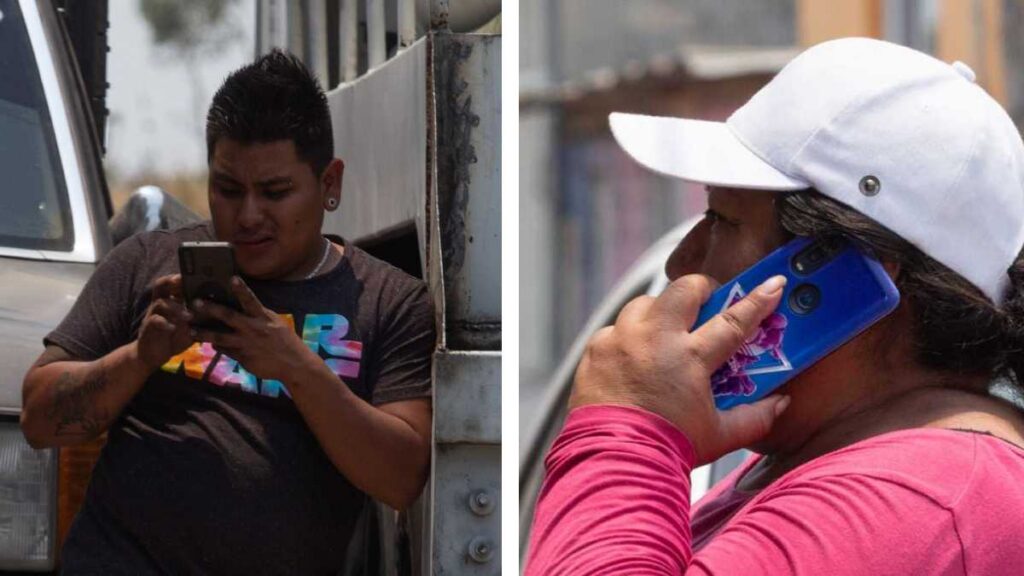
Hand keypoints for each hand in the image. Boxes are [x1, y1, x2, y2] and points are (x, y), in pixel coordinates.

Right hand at [136, 274, 193, 370]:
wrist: (153, 355)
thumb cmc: (175, 337)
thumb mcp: (191, 326)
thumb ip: (202, 317)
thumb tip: (222, 308)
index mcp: (172, 300)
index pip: (175, 282)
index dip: (184, 276)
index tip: (200, 274)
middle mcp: (161, 303)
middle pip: (162, 284)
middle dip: (174, 281)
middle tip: (186, 282)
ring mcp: (153, 314)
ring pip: (160, 302)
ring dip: (176, 307)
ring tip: (189, 315)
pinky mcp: (148, 327)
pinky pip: (155, 321)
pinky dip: (165, 323)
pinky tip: (173, 328)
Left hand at [189, 277, 314, 380]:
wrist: (294, 364)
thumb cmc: (286, 341)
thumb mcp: (275, 324)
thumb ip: (258, 316)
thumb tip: (241, 309)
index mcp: (263, 317)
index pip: (250, 299)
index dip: (241, 288)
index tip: (231, 278)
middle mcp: (253, 328)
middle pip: (228, 316)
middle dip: (211, 309)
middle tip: (195, 302)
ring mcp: (246, 344)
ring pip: (220, 337)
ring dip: (204, 333)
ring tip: (191, 330)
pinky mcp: (242, 358)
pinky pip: (225, 350)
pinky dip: (216, 346)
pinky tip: (208, 343)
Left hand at [569, 274, 791, 464]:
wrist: (616, 462)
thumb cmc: (668, 449)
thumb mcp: (720, 436)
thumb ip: (755, 417)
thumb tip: (780, 403)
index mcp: (690, 357)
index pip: (733, 320)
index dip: (757, 300)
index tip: (772, 285)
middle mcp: (655, 339)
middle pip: (684, 290)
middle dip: (701, 290)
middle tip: (707, 304)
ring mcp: (621, 340)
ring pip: (645, 303)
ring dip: (660, 310)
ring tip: (666, 331)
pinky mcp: (596, 349)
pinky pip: (615, 329)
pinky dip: (627, 337)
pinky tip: (634, 357)